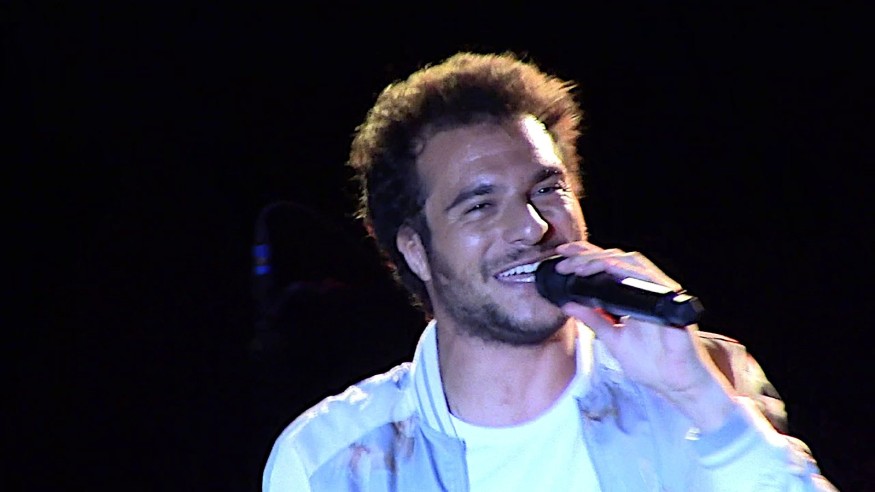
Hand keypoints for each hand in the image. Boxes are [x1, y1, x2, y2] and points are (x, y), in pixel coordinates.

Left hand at [553, 242, 736, 431]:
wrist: (676, 383)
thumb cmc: (652, 364)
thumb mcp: (612, 339)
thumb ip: (593, 319)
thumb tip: (568, 304)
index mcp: (631, 296)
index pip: (606, 268)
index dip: (584, 257)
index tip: (561, 258)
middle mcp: (645, 289)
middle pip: (615, 258)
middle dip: (587, 254)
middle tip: (564, 259)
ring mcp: (659, 292)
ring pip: (630, 261)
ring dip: (602, 260)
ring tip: (578, 266)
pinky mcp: (670, 299)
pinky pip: (648, 277)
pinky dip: (626, 270)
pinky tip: (608, 269)